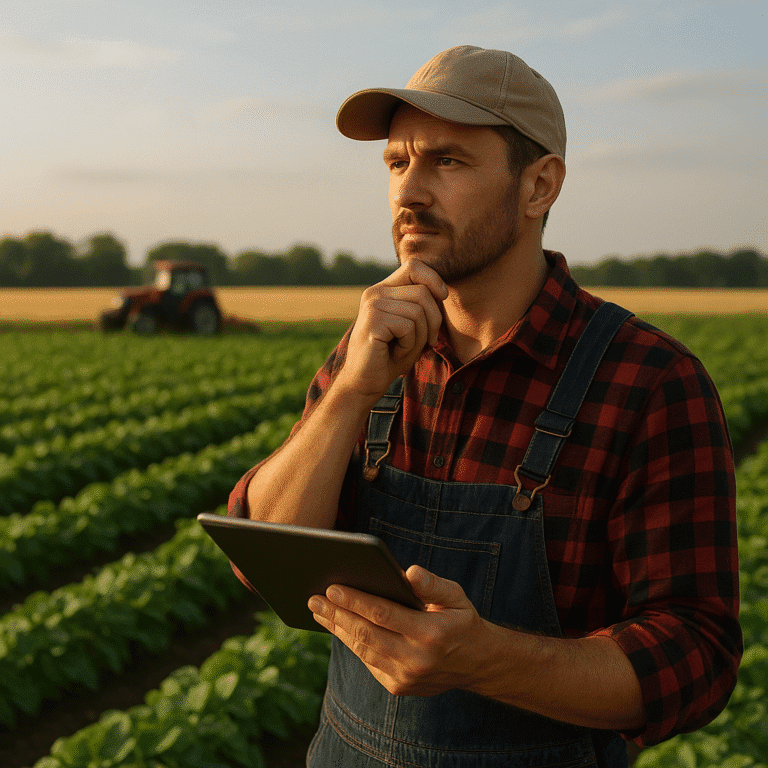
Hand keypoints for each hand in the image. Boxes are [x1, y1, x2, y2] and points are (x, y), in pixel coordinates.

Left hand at [308, 565, 487, 696]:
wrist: (477, 664)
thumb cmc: (461, 620)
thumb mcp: (455, 596)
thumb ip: (432, 584)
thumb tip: (408, 572)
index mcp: (431, 633)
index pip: (383, 614)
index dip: (355, 601)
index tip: (332, 588)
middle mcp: (416, 659)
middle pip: (366, 634)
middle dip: (336, 615)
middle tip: (313, 598)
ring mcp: (406, 677)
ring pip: (362, 650)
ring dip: (337, 629)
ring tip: (318, 611)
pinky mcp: (398, 686)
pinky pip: (367, 661)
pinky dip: (351, 643)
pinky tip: (338, 626)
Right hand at [335, 259, 447, 401]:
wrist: (364, 382)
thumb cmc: (391, 356)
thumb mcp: (413, 326)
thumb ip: (423, 306)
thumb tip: (442, 292)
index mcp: (383, 290)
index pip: (414, 266)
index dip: (434, 280)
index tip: (442, 297)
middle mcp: (375, 293)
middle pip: (423, 292)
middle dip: (433, 320)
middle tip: (426, 341)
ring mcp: (372, 306)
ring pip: (418, 311)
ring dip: (420, 337)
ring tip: (403, 348)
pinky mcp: (372, 321)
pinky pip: (408, 327)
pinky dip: (409, 345)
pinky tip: (394, 352)